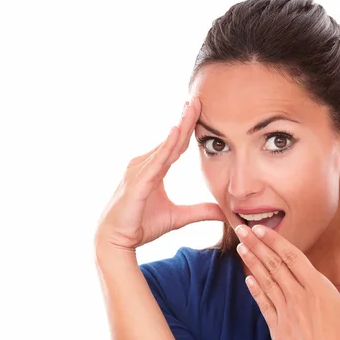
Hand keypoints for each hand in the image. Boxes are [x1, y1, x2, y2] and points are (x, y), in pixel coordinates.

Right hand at [94, 98, 226, 251]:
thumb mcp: (178, 218)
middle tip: (198, 99)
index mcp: (154, 170)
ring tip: (192, 108)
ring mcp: (139, 171)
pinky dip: (167, 146)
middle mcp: (145, 165)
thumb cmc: (141, 226)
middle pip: (172, 140)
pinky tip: (177, 131)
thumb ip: (200, 212)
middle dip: (185, 119)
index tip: (198, 110)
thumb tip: (222, 212)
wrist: (116, 241)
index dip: (188, 129)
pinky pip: (156, 161)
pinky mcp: (138, 182)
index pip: (176, 145)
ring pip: (165, 146)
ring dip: (180, 126)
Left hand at [234, 223, 339, 339]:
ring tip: (241, 248)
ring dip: (253, 264)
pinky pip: (264, 305)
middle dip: (257, 246)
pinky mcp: (278, 330)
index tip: (260, 228)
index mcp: (318, 288)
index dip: (275, 241)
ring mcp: (286, 314)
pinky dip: (256, 290)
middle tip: (241, 229)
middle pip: (274, 266)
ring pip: (266, 282)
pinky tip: (248, 279)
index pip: (292, 257)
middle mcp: (298, 297)